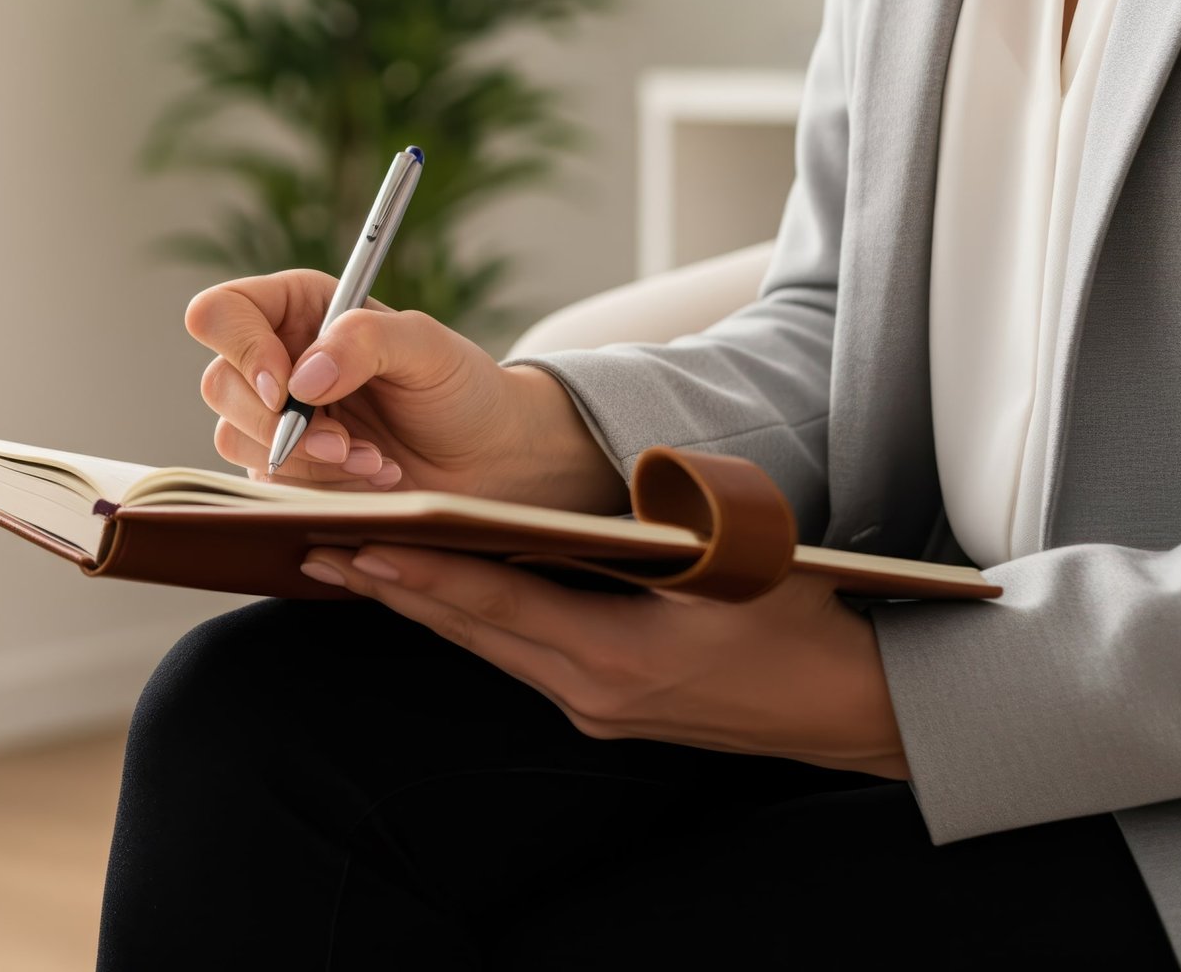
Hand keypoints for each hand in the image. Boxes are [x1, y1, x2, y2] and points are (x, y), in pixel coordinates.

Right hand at [187, 270, 625, 510]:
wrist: (487, 459)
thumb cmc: (460, 389)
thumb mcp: (427, 347)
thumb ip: (365, 341)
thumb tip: (301, 378)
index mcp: (297, 309)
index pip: (223, 312)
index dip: (241, 349)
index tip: (287, 388)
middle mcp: (276, 359)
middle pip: (220, 382)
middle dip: (279, 422)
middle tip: (342, 440)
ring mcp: (275, 418)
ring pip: (233, 436)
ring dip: (302, 458)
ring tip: (370, 459)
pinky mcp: (284, 469)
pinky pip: (263, 482)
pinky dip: (315, 486)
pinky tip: (369, 478)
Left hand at [302, 544, 909, 777]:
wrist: (864, 708)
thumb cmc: (810, 621)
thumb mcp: (741, 560)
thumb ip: (669, 518)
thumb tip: (616, 473)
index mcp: (617, 654)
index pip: (494, 605)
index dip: (422, 571)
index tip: (356, 545)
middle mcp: (593, 691)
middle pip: (471, 630)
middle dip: (393, 586)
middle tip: (315, 548)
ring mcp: (597, 706)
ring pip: (489, 645)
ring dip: (424, 603)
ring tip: (352, 562)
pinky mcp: (607, 707)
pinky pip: (520, 656)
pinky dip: (474, 620)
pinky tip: (437, 591)